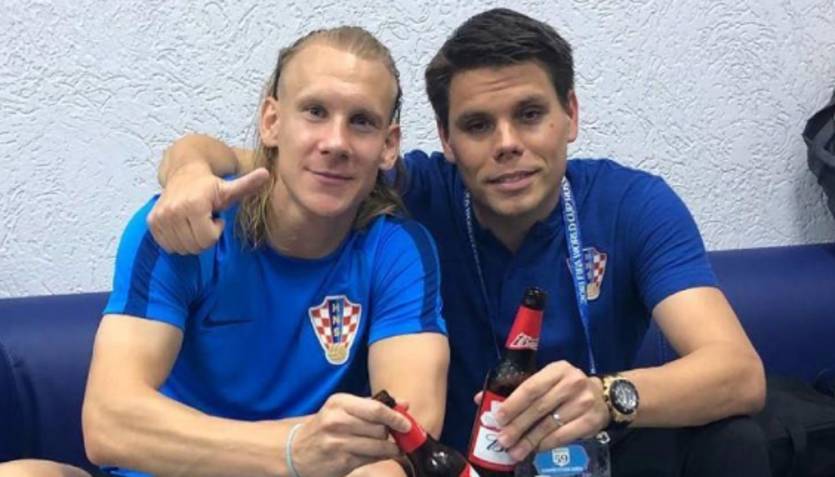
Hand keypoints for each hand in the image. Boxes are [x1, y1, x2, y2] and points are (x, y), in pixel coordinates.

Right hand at [147, 164, 269, 253]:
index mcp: (194, 204)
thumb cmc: (211, 186)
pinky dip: (178, 240)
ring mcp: (160, 217)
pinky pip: (168, 246)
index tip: (215, 217)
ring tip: (194, 221)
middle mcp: (174, 210)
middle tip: (204, 220)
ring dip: (191, 239)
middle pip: (195, 246)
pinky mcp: (152, 222)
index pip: (208, 239)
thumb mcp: (231, 187)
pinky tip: (183, 225)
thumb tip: (266, 174)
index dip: (216, 231)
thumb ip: (247, 184)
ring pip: (181, 248)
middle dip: (204, 237)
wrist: (184, 173)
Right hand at [292, 393, 410, 476]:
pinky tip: (376, 455)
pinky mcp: (341, 461)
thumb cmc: (324, 427)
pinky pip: (371, 459)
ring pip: (378, 445)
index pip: (376, 408)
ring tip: (390, 448)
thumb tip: (404, 403)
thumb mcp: (342, 409)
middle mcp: (337, 420)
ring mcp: (338, 442)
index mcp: (339, 402)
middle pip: (380, 428)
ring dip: (389, 448)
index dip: (395, 417)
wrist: (294, 450)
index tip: (406, 423)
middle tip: (394, 436)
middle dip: (390, 433)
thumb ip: (373, 405)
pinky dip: (379, 457)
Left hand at [486, 361, 609, 460]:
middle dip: (517, 426)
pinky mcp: (592, 421)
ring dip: (529, 440)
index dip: (513, 403)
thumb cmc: (565, 388)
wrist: (603, 396)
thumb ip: (516, 389)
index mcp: (557, 369)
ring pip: (549, 425)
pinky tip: (534, 449)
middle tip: (502, 440)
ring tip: (513, 451)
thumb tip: (480, 398)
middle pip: (539, 408)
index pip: (531, 387)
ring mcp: (584, 402)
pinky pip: (563, 436)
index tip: (498, 418)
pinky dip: (546, 444)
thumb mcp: (545, 381)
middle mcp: (572, 383)